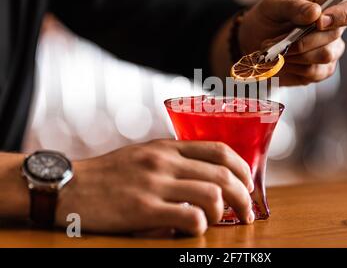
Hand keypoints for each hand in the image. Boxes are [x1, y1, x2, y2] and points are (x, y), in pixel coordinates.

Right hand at [56, 139, 253, 235]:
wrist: (69, 186)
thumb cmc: (110, 173)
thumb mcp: (144, 154)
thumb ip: (174, 159)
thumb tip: (207, 174)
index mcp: (167, 147)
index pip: (219, 150)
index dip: (242, 168)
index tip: (248, 184)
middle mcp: (165, 162)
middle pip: (222, 175)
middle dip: (243, 195)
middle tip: (247, 211)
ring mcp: (155, 184)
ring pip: (212, 195)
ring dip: (224, 212)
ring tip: (220, 220)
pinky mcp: (143, 209)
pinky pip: (189, 217)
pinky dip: (200, 225)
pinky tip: (194, 228)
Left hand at [239, 0, 346, 85]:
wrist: (253, 42)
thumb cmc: (267, 18)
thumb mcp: (273, 5)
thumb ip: (293, 6)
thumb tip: (315, 13)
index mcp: (331, 3)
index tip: (319, 21)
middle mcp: (336, 28)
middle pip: (335, 37)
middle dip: (303, 40)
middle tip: (277, 40)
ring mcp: (330, 51)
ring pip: (324, 56)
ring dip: (296, 54)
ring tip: (276, 50)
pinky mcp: (320, 71)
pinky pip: (314, 73)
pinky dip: (294, 67)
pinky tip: (283, 60)